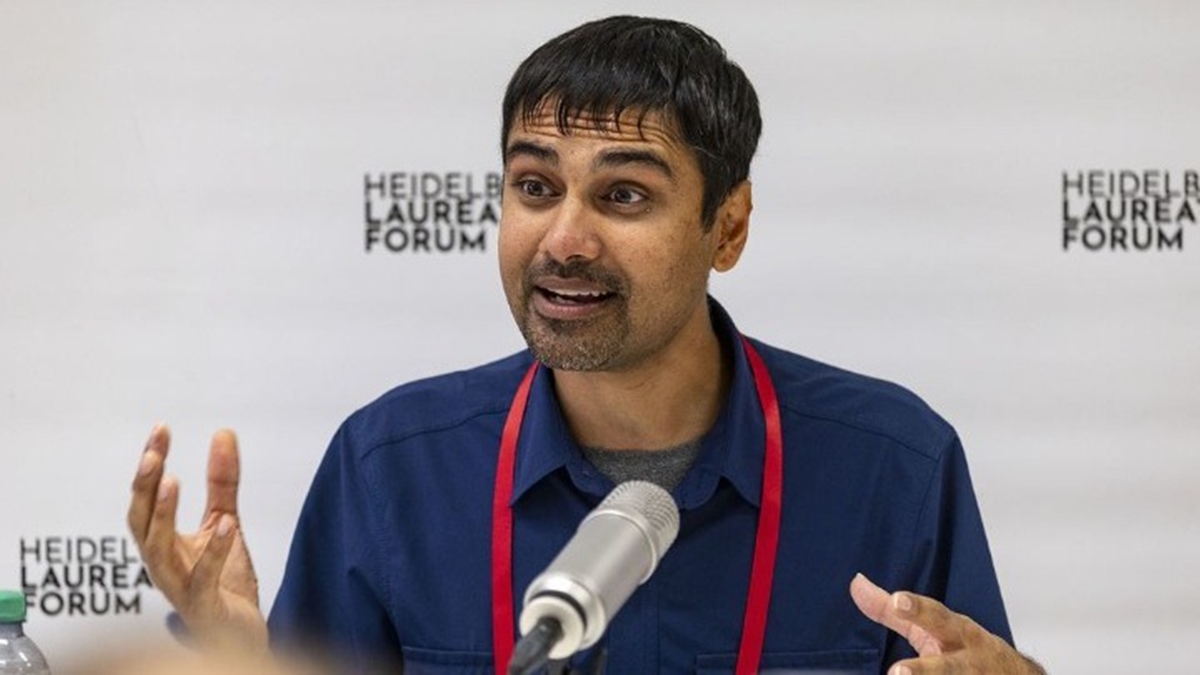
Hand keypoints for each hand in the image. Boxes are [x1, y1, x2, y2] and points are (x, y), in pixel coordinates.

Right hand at [127, 424, 267, 651]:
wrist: (240, 633)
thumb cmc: (223, 581)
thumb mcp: (224, 521)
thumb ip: (222, 482)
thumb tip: (223, 432)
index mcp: (163, 543)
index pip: (147, 499)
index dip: (151, 465)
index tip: (161, 428)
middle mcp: (163, 564)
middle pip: (141, 522)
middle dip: (144, 487)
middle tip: (154, 453)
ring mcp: (180, 588)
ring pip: (158, 552)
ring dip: (163, 516)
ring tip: (173, 481)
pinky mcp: (205, 608)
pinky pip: (203, 581)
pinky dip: (212, 553)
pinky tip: (227, 526)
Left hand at [850, 573, 1044, 673]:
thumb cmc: (967, 649)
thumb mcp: (936, 627)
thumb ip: (893, 611)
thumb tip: (857, 584)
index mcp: (960, 634)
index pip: (937, 618)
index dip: (917, 610)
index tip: (897, 602)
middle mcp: (969, 663)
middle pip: (948, 668)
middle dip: (925, 671)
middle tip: (896, 672)